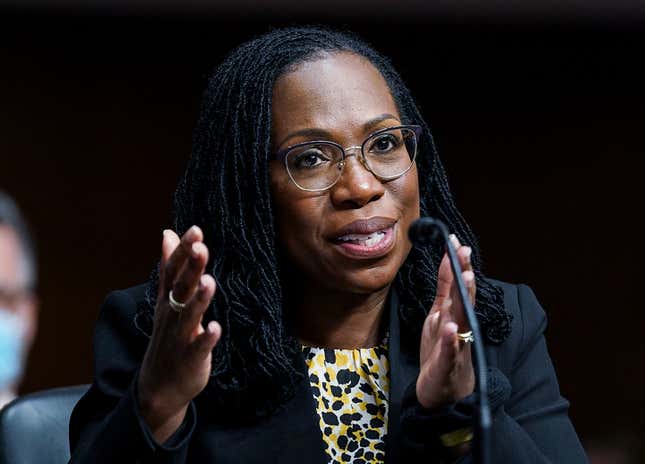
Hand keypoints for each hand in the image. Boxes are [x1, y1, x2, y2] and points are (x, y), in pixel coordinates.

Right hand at [137, 226, 221, 441]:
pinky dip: (206, 338)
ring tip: (209, 281)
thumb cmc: (168, 336)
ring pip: (189, 315)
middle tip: (200, 247)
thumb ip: (170, 266)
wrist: (158, 386)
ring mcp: (180, 337)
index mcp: (168, 300)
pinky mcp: (190, 359)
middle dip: (190, 268)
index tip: (195, 230)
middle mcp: (172, 315)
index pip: (173, 270)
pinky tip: (215, 328)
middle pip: (181, 288)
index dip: (183, 251)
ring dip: (199, 299)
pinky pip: (198, 348)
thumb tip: (168, 232)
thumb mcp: (166, 299)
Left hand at [416, 234, 475, 408]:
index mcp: (454, 316)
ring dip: (464, 301)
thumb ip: (445, 290)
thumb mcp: (440, 316)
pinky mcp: (447, 366)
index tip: (458, 242)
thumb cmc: (443, 352)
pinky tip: (450, 328)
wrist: (444, 394)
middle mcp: (459, 328)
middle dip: (465, 276)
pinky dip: (450, 341)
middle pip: (464, 299)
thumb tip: (448, 259)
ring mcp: (456, 347)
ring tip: (466, 279)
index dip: (458, 264)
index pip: (459, 286)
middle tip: (465, 254)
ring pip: (461, 321)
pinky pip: (450, 352)